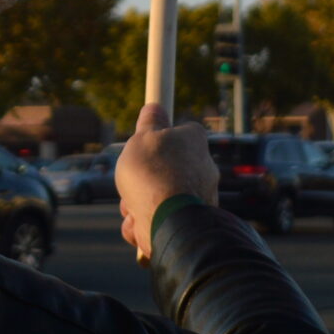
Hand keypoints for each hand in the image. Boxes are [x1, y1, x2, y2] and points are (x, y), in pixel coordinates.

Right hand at [114, 102, 218, 257]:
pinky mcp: (193, 223)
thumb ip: (148, 123)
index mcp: (194, 141)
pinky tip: (138, 225)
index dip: (155, 139)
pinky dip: (146, 224)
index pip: (177, 133)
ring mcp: (200, 197)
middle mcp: (203, 167)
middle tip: (129, 184)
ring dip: (139, 203)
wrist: (168, 221)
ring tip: (132, 208)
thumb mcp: (142, 138)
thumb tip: (154, 108)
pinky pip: (163, 219)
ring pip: (160, 196)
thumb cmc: (153, 174)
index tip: (141, 146)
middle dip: (141, 179)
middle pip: (164, 168)